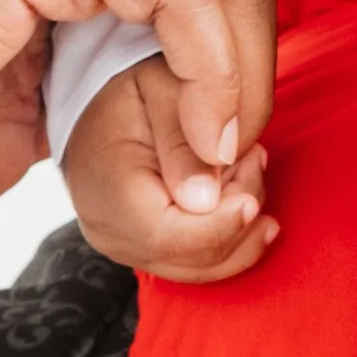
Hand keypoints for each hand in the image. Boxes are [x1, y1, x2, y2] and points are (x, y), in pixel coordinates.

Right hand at [0, 0, 277, 349]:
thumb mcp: (49, 90)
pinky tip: (196, 135)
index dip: (245, 44)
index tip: (231, 142)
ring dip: (239, 71)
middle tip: (229, 155)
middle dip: (253, 56)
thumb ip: (126, 60)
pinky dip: (210, 66)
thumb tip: (216, 86)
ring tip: (211, 159)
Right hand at [63, 58, 276, 284]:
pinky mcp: (144, 249)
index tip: (253, 200)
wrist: (100, 103)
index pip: (168, 236)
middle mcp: (110, 230)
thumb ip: (185, 143)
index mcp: (108, 190)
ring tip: (250, 168)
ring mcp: (125, 246)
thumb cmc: (133, 89)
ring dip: (241, 228)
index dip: (219, 227)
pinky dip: (232, 237)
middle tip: (255, 159)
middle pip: (191, 257)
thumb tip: (207, 203)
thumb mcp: (161, 90)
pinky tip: (247, 200)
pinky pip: (197, 263)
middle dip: (238, 219)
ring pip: (201, 267)